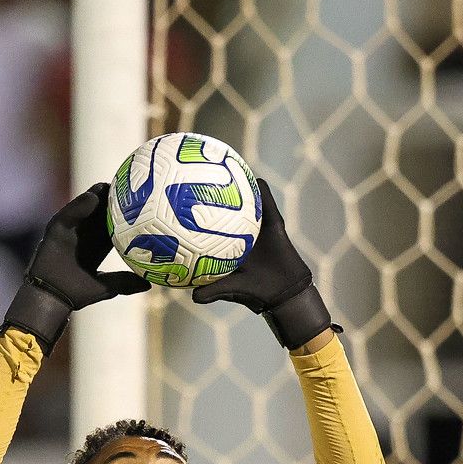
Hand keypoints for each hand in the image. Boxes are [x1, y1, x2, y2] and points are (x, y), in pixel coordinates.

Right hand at [0, 184, 148, 350]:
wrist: (54, 299)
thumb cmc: (77, 294)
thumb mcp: (107, 287)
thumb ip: (125, 282)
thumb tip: (148, 285)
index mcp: (95, 247)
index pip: (111, 226)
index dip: (123, 215)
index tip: (138, 204)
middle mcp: (82, 236)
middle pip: (98, 213)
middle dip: (110, 200)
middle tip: (125, 186)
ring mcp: (69, 232)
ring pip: (84, 210)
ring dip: (95, 196)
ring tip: (108, 185)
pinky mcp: (55, 231)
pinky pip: (68, 214)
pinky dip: (79, 206)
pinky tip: (92, 197)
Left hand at [192, 179, 334, 348]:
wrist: (284, 293)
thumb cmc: (255, 293)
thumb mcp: (230, 290)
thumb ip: (213, 291)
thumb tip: (193, 297)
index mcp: (227, 245)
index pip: (207, 226)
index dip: (194, 214)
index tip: (178, 201)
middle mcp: (240, 233)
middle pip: (223, 209)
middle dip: (212, 192)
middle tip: (198, 175)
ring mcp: (257, 227)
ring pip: (246, 204)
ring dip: (240, 186)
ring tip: (228, 166)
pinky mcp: (273, 225)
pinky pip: (268, 207)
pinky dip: (264, 193)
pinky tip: (256, 180)